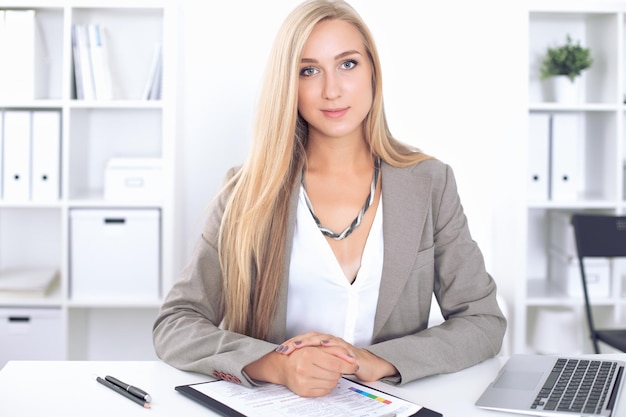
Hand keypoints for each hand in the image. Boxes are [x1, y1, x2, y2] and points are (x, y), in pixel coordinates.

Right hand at [244, 344, 357, 396]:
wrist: (283, 366)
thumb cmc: (300, 354)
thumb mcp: (316, 346)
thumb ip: (335, 350)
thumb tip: (351, 359)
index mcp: (308, 354)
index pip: (336, 363)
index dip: (348, 365)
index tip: (354, 364)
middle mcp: (304, 368)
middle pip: (335, 374)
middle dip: (339, 370)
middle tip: (334, 366)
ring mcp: (303, 381)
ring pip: (332, 383)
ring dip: (334, 377)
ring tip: (326, 371)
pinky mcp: (304, 392)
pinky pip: (325, 391)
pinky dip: (327, 385)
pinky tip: (321, 378)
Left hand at [275, 332, 397, 381]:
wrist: (365, 364)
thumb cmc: (344, 365)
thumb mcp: (325, 366)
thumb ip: (313, 365)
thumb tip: (294, 368)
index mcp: (320, 345)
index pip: (303, 341)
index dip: (291, 345)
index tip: (280, 351)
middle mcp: (327, 341)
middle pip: (309, 338)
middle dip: (297, 342)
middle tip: (286, 348)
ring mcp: (337, 343)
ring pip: (322, 338)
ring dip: (310, 341)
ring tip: (299, 345)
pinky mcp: (347, 347)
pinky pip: (338, 344)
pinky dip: (331, 343)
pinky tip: (324, 344)